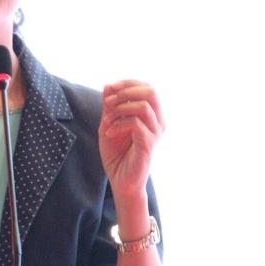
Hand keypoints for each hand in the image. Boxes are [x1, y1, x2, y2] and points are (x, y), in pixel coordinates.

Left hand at [99, 80, 164, 198]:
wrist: (121, 181)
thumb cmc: (117, 154)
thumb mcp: (109, 125)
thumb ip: (110, 107)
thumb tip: (108, 85)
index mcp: (151, 115)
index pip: (147, 88)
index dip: (128, 83)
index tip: (110, 88)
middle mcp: (158, 122)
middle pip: (151, 92)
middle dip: (126, 92)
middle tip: (108, 102)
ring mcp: (155, 133)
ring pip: (144, 106)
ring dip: (120, 108)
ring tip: (106, 120)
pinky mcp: (148, 145)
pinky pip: (136, 124)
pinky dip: (118, 124)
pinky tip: (108, 132)